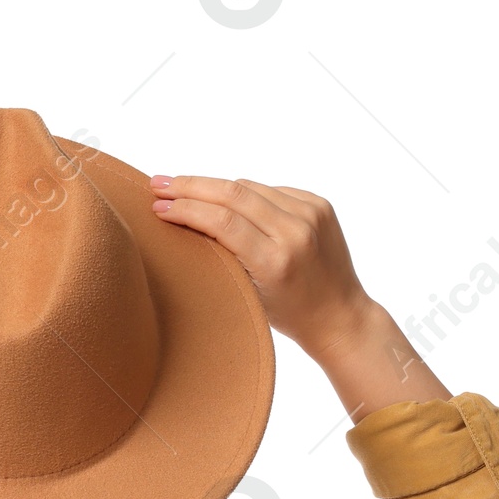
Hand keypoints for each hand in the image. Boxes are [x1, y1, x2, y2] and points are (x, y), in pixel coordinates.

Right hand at [149, 175, 449, 419]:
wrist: (340, 315)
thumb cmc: (289, 315)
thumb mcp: (251, 293)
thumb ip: (226, 255)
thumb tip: (193, 214)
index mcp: (276, 261)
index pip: (222, 221)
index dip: (186, 208)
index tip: (158, 206)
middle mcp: (296, 231)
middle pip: (233, 193)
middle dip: (191, 185)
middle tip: (158, 183)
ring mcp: (311, 213)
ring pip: (250, 187)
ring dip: (213, 186)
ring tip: (183, 187)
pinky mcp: (319, 204)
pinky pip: (271, 190)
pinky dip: (245, 194)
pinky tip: (225, 198)